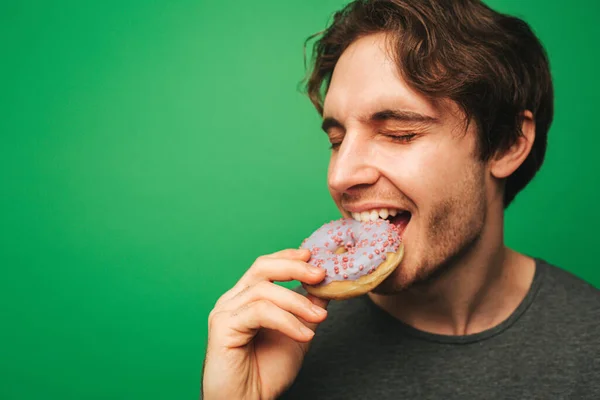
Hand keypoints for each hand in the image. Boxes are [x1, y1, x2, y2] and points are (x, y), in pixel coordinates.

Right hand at [201, 248, 328, 399]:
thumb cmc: (266, 373)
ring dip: (297, 302)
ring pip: (264, 290)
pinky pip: (260, 312)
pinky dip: (286, 321)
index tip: (314, 256)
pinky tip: (304, 334)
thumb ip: (308, 310)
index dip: (289, 257)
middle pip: (262, 268)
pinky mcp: (222, 327)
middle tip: (320, 275)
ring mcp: (225, 311)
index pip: (266, 266)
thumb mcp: (298, 334)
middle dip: (294, 268)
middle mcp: (233, 300)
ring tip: (319, 319)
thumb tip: (327, 288)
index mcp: (246, 298)